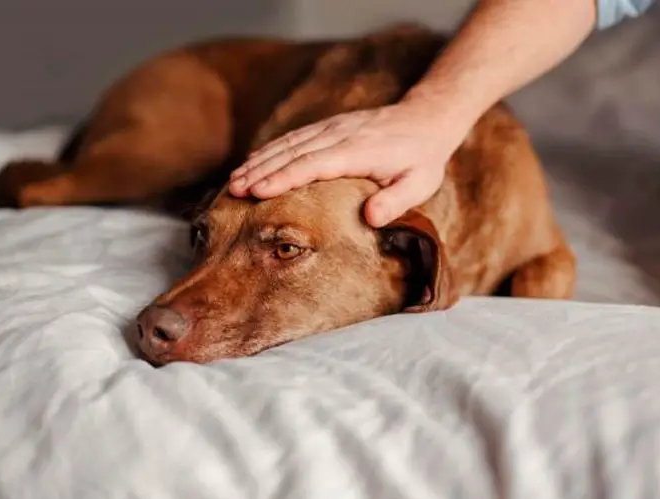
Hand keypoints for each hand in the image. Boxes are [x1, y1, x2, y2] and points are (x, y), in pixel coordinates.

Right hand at [228, 101, 458, 227]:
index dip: (284, 178)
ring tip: (234, 180)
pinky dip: (271, 150)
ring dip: (260, 161)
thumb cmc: (422, 159)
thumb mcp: (420, 184)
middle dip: (261, 171)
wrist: (425, 119)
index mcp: (358, 152)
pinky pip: (294, 138)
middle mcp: (339, 135)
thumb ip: (396, 201)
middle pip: (292, 153)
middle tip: (234, 190)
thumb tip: (371, 218)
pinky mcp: (329, 126)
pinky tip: (253, 162)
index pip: (313, 164)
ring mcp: (332, 128)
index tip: (258, 192)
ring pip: (289, 143)